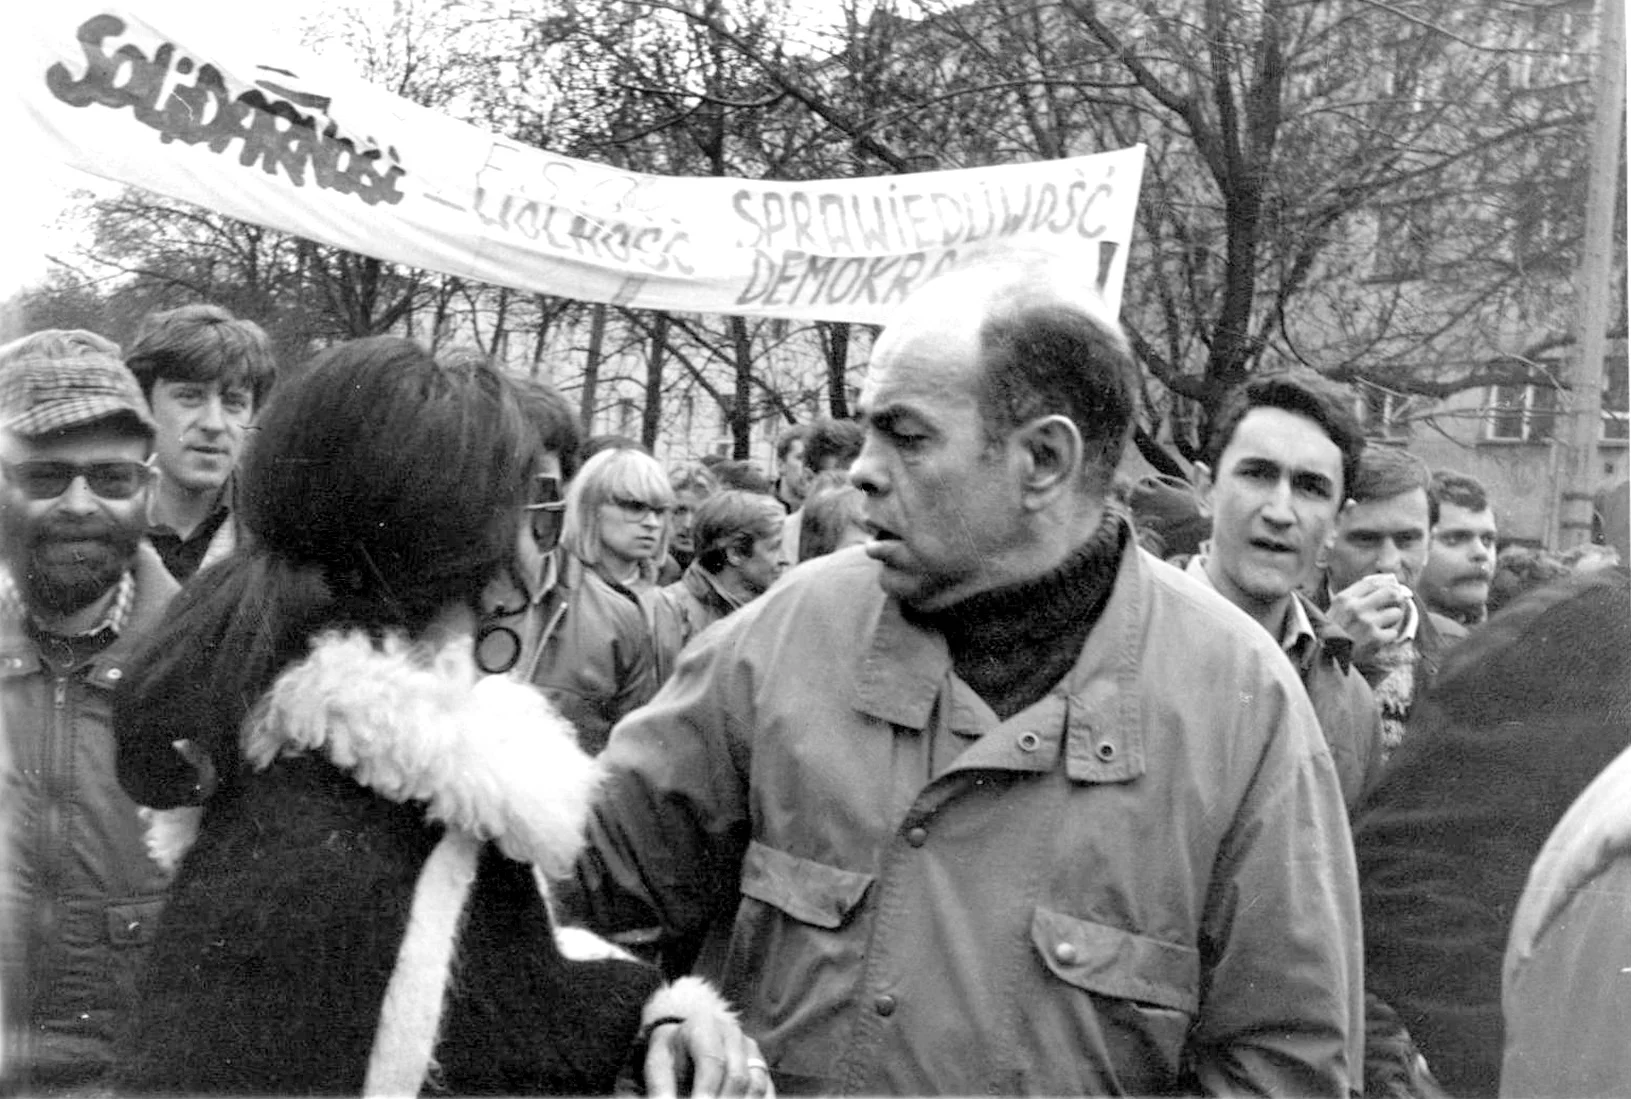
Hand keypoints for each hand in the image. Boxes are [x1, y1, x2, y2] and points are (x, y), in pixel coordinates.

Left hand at [644, 1017, 773, 1098]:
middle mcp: (732, 1033)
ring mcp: (751, 1049)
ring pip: (756, 1084)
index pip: (711, 1061)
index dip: (706, 1091)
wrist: (687, 1043)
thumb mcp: (658, 1065)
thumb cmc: (671, 1056)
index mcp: (703, 1025)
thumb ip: (661, 1087)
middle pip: (737, 1076)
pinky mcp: (761, 1066)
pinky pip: (767, 1091)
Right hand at [1328, 574, 1413, 666]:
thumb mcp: (1336, 609)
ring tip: (1385, 624)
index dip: (1384, 584)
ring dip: (1393, 619)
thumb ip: (1353, 598)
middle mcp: (1356, 607)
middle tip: (1398, 601)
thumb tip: (1381, 587)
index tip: (1391, 587)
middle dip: (1397, 597)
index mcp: (1344, 598)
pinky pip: (1393, 632)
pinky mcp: (1375, 638)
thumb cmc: (1331, 632)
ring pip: (1396, 612)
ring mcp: (1367, 623)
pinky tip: (1379, 638)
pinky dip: (1388, 636)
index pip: (1371, 582)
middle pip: (1389, 592)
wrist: (1326, 657)